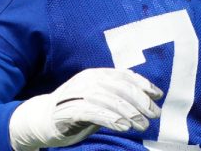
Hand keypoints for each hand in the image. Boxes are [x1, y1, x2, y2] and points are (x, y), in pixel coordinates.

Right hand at [9, 68, 163, 149]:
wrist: (42, 119)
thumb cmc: (77, 110)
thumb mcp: (100, 100)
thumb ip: (118, 96)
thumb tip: (148, 99)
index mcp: (96, 74)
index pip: (124, 75)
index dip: (143, 84)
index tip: (158, 96)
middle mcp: (87, 80)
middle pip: (120, 87)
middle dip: (140, 100)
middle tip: (154, 114)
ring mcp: (77, 94)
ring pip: (109, 99)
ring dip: (129, 112)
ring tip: (142, 125)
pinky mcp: (69, 110)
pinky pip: (94, 112)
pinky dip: (111, 119)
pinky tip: (123, 126)